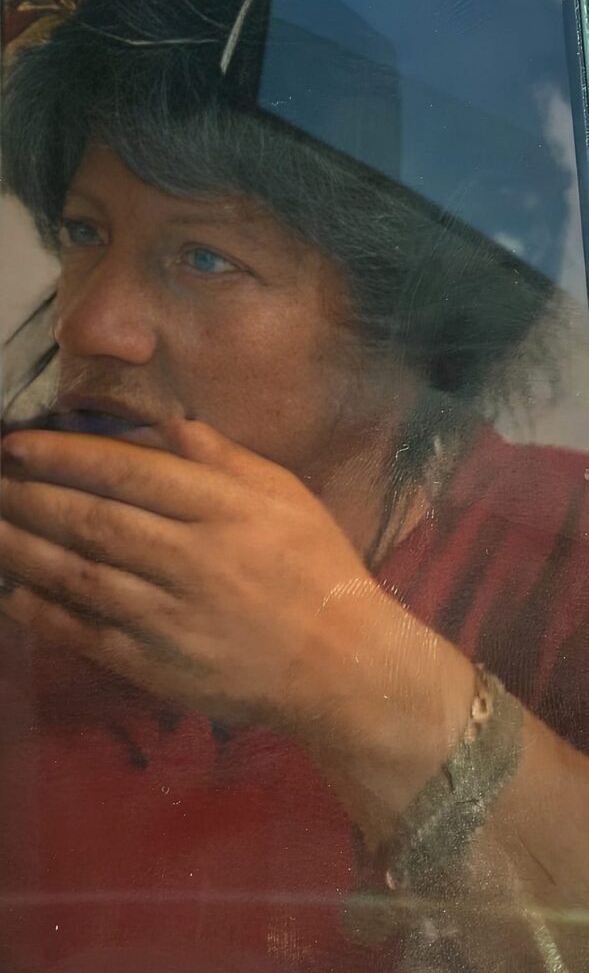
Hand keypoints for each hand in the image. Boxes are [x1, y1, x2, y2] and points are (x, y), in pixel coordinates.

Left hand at [0, 420, 374, 728]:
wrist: (339, 664)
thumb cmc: (317, 569)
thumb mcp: (287, 496)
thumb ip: (226, 459)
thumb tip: (169, 422)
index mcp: (223, 510)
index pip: (128, 472)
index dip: (65, 455)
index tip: (19, 444)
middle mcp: (190, 558)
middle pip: (93, 520)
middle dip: (29, 496)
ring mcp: (170, 616)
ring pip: (79, 575)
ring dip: (22, 548)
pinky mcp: (157, 664)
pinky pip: (88, 633)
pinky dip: (45, 612)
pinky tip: (13, 592)